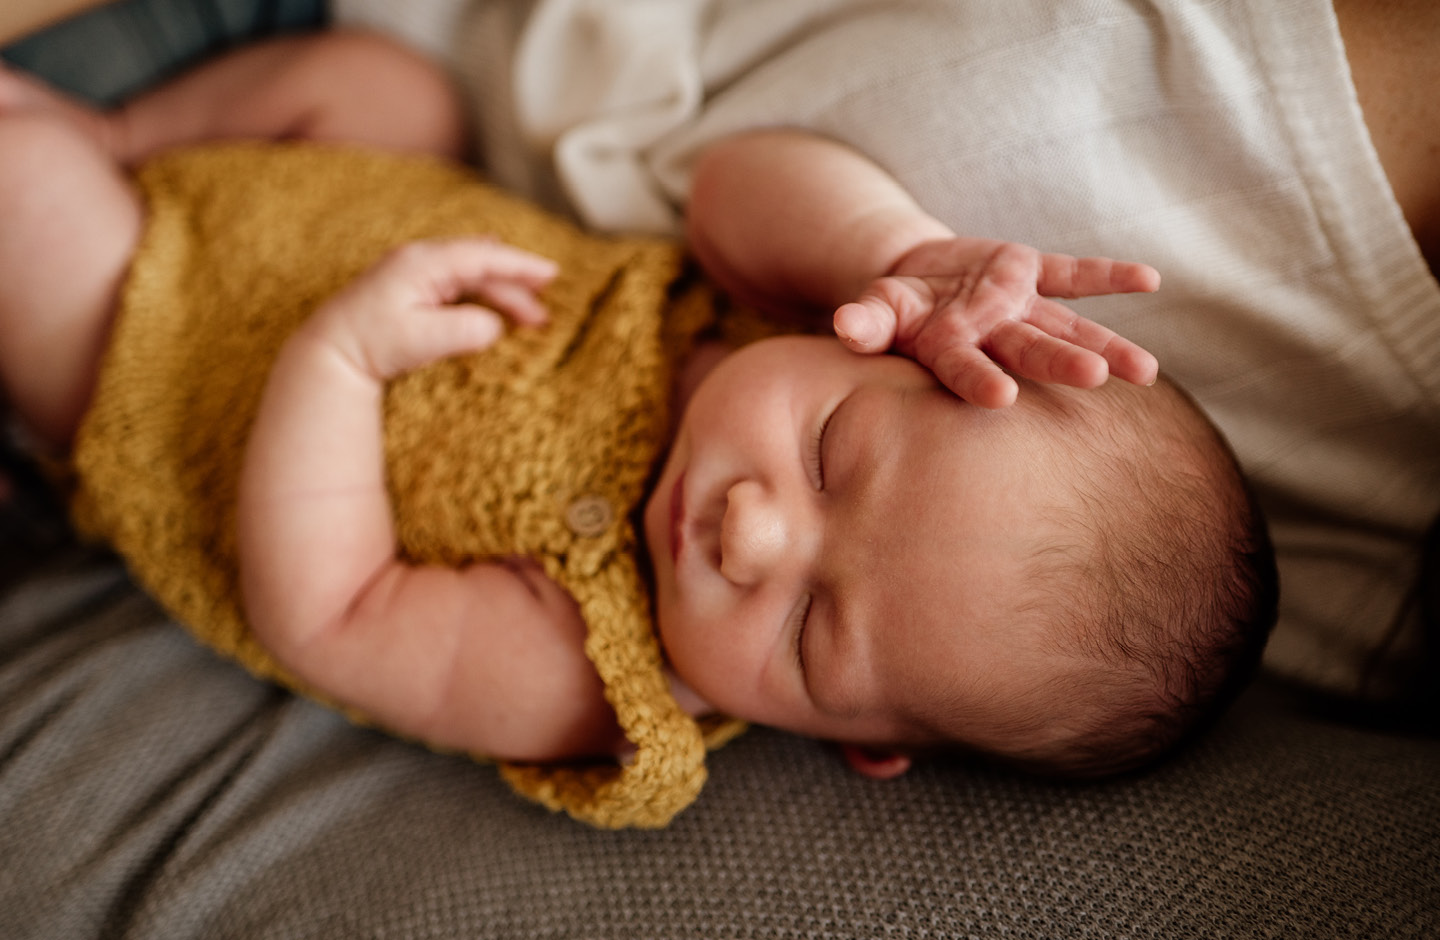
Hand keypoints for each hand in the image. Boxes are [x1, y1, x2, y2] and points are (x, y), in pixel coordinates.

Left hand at [306, 238, 557, 380]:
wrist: (331, 351)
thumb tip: (494, 325)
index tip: (552, 273)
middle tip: (544, 315)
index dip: (520, 264)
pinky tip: (498, 309)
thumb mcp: (420, 340)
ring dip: (503, 293)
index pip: (483, 256)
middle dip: (517, 286)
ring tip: (530, 318)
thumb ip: (464, 330)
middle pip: (482, 264)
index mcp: (423, 262)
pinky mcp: (415, 287)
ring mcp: (417, 271)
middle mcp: (421, 259)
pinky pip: (461, 283)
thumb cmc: (372, 344)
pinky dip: (485, 295)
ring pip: (473, 274)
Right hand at [832, 237, 1159, 407]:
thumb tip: (843, 326)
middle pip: (1031, 352)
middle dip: (1062, 364)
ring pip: (1067, 328)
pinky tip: (1149, 281)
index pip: (966, 369)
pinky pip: (1076, 277)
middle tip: (1096, 378)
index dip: (981, 381)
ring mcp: (1020, 308)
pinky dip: (1110, 276)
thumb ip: (864, 323)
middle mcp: (994, 337)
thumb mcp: (873, 311)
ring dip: (1107, 346)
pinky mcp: (1035, 275)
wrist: (923, 283)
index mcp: (950, 351)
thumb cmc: (893, 310)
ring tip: (1146, 372)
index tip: (1003, 398)